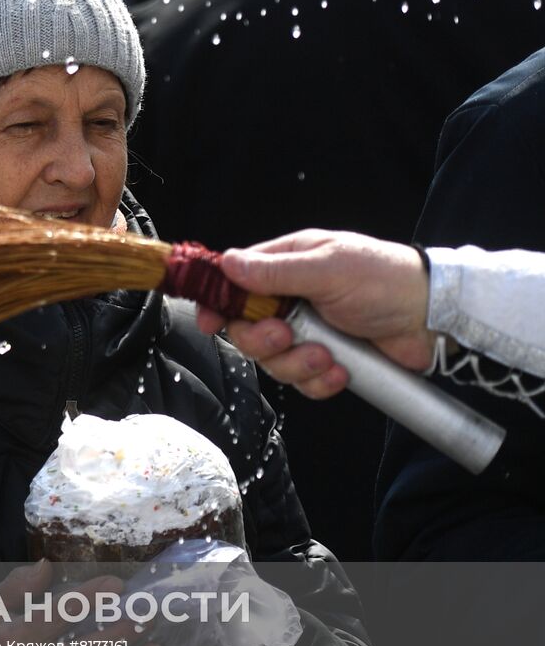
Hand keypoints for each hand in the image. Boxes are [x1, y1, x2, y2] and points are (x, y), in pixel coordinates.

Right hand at [195, 229, 434, 396]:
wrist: (434, 318)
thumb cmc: (385, 278)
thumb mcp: (329, 268)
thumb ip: (276, 271)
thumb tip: (228, 264)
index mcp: (287, 265)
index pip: (235, 283)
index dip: (218, 303)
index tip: (210, 323)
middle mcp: (291, 298)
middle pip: (246, 329)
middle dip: (263, 341)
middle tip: (286, 335)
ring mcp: (308, 331)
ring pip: (272, 360)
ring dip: (297, 364)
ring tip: (328, 356)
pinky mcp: (325, 360)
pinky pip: (302, 381)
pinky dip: (319, 381)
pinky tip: (341, 369)